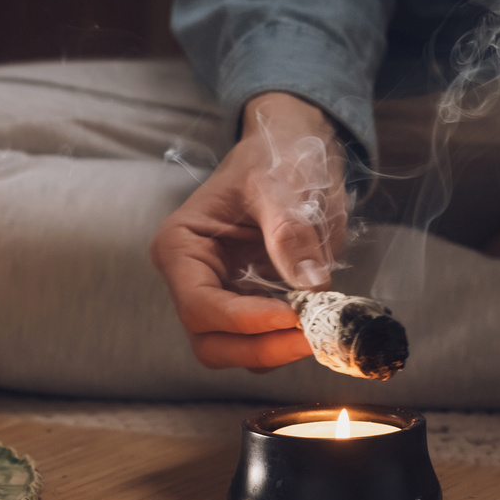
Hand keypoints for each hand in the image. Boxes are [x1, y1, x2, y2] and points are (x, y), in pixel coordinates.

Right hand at [150, 91, 350, 369]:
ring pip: (235, 351)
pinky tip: (318, 325)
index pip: (201, 306)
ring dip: (276, 350)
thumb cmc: (274, 157)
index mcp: (180, 247)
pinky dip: (287, 343)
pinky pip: (262, 341)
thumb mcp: (281, 184)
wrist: (289, 148)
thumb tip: (311, 283)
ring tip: (320, 329)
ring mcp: (219, 296)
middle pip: (211, 343)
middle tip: (310, 338)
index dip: (246, 321)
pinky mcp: (249, 305)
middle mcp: (190, 280)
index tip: (295, 318)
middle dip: (260, 348)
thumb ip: (290, 231)